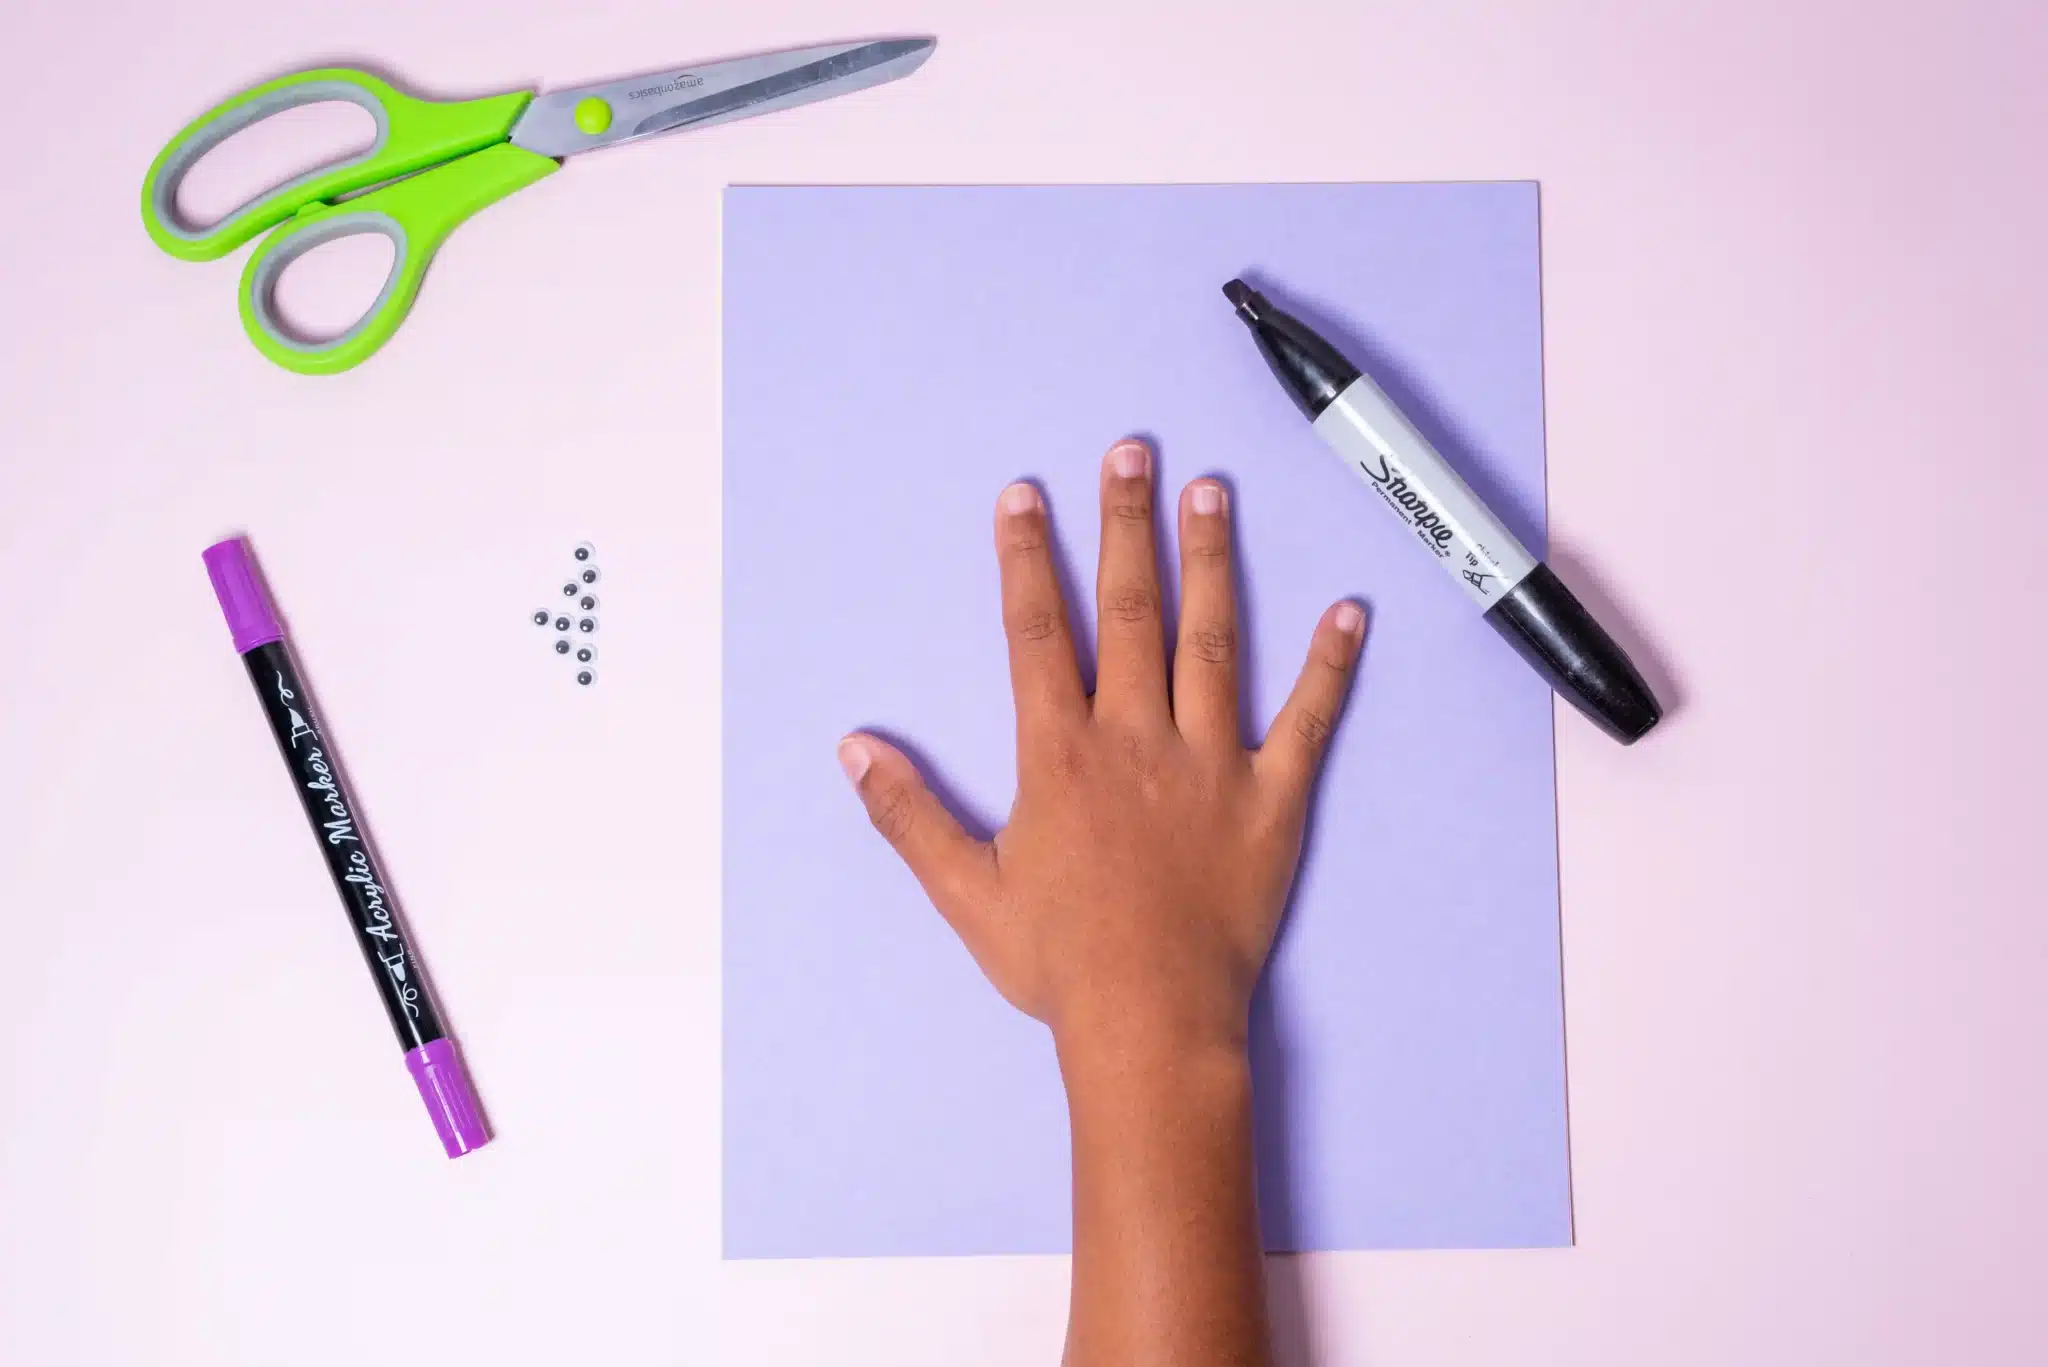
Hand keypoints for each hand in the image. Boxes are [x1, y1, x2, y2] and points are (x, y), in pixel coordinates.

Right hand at [837, 436, 1365, 1055]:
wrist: (1150, 1021)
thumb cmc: (1059, 963)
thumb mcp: (966, 890)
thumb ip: (909, 812)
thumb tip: (856, 748)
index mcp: (1060, 754)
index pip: (1038, 632)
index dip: (1028, 559)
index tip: (1025, 496)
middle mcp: (1135, 739)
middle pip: (1130, 610)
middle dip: (1126, 525)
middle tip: (1131, 452)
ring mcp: (1210, 764)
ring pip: (1212, 640)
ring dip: (1212, 561)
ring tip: (1212, 492)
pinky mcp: (1271, 800)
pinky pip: (1307, 721)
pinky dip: (1329, 666)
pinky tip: (1349, 610)